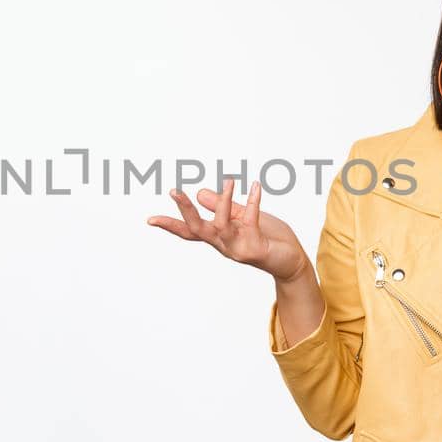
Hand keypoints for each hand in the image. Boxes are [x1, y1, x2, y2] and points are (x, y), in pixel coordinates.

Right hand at [146, 179, 309, 282]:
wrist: (292, 260)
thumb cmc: (269, 238)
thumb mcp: (243, 218)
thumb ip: (225, 207)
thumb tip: (200, 193)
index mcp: (218, 236)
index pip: (189, 231)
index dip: (170, 225)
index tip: (149, 220)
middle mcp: (223, 244)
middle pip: (197, 229)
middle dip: (185, 210)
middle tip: (174, 190)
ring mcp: (237, 248)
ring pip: (220, 226)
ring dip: (223, 202)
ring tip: (229, 180)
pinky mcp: (254, 248)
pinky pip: (250, 221)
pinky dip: (253, 201)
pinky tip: (256, 186)